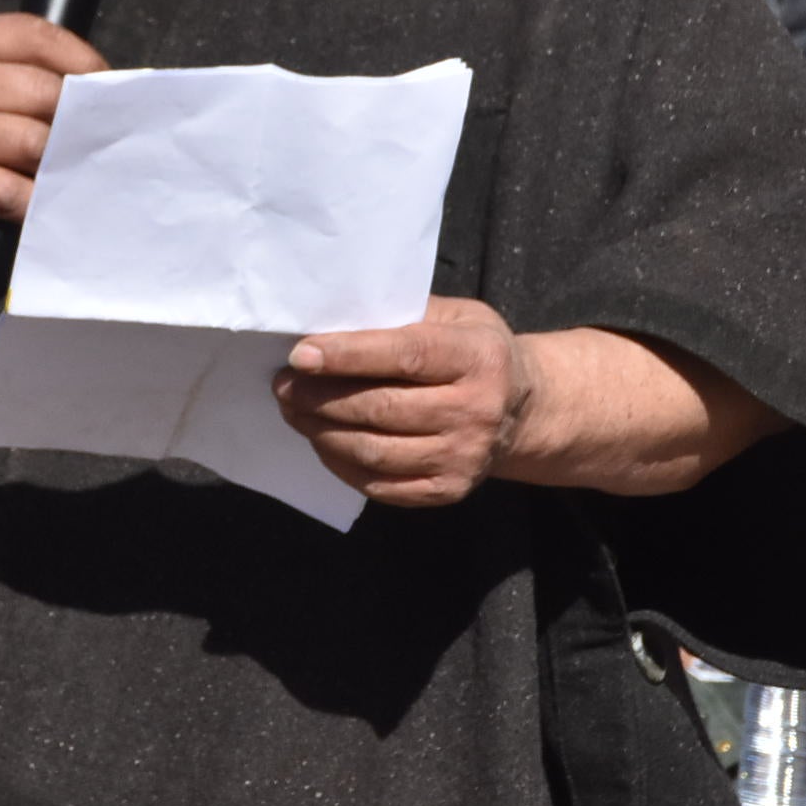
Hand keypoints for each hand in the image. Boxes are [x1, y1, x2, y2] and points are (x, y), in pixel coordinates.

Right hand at [0, 14, 107, 281]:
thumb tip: (64, 78)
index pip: (36, 35)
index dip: (80, 58)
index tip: (103, 79)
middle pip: (46, 92)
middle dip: (77, 116)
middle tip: (94, 133)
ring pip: (36, 141)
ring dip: (61, 159)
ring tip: (72, 167)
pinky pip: (11, 189)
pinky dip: (34, 199)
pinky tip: (42, 202)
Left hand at [275, 295, 532, 505]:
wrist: (523, 410)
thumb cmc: (472, 351)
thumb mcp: (454, 316)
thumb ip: (401, 316)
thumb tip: (325, 325)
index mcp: (478, 357)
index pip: (404, 355)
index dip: (347, 356)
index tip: (300, 355)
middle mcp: (477, 411)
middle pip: (381, 408)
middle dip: (319, 396)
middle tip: (283, 383)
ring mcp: (464, 457)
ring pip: (374, 450)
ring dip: (320, 431)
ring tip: (293, 410)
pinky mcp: (448, 490)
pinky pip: (380, 484)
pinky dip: (340, 463)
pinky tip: (321, 440)